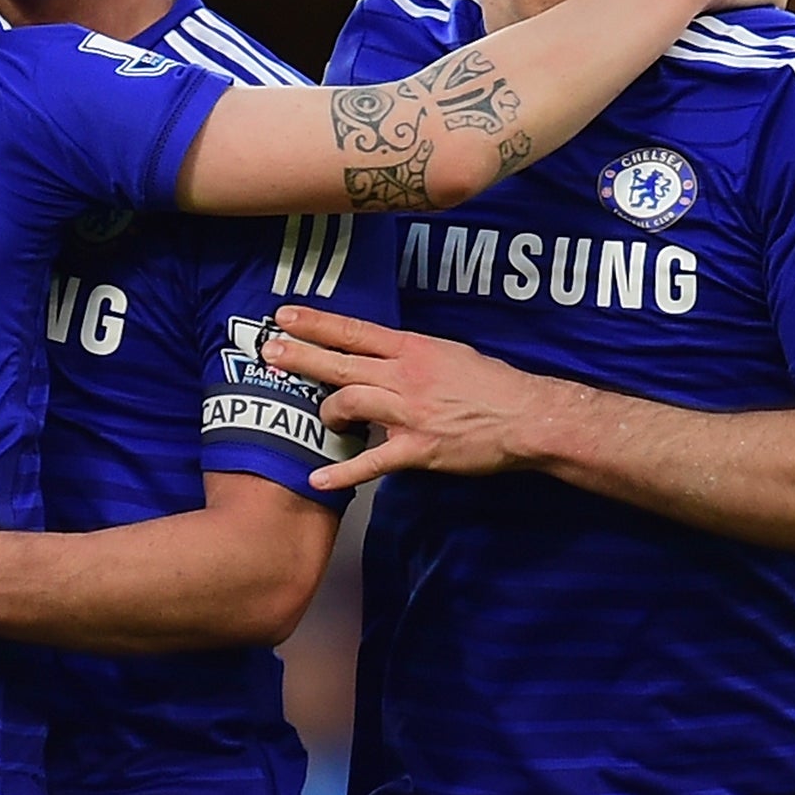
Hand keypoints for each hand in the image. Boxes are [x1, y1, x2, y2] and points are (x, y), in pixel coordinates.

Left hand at [258, 304, 554, 491]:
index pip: (355, 331)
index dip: (317, 323)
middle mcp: (406, 376)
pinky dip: (343, 472)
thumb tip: (381, 354)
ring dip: (326, 411)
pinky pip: (373, 461)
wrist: (527, 417)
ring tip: (315, 417)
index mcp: (413, 349)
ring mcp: (410, 412)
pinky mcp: (418, 448)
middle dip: (300, 356)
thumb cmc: (493, 384)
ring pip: (351, 403)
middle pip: (341, 362)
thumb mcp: (450, 353)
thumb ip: (411, 355)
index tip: (285, 315)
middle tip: (267, 352)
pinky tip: (317, 478)